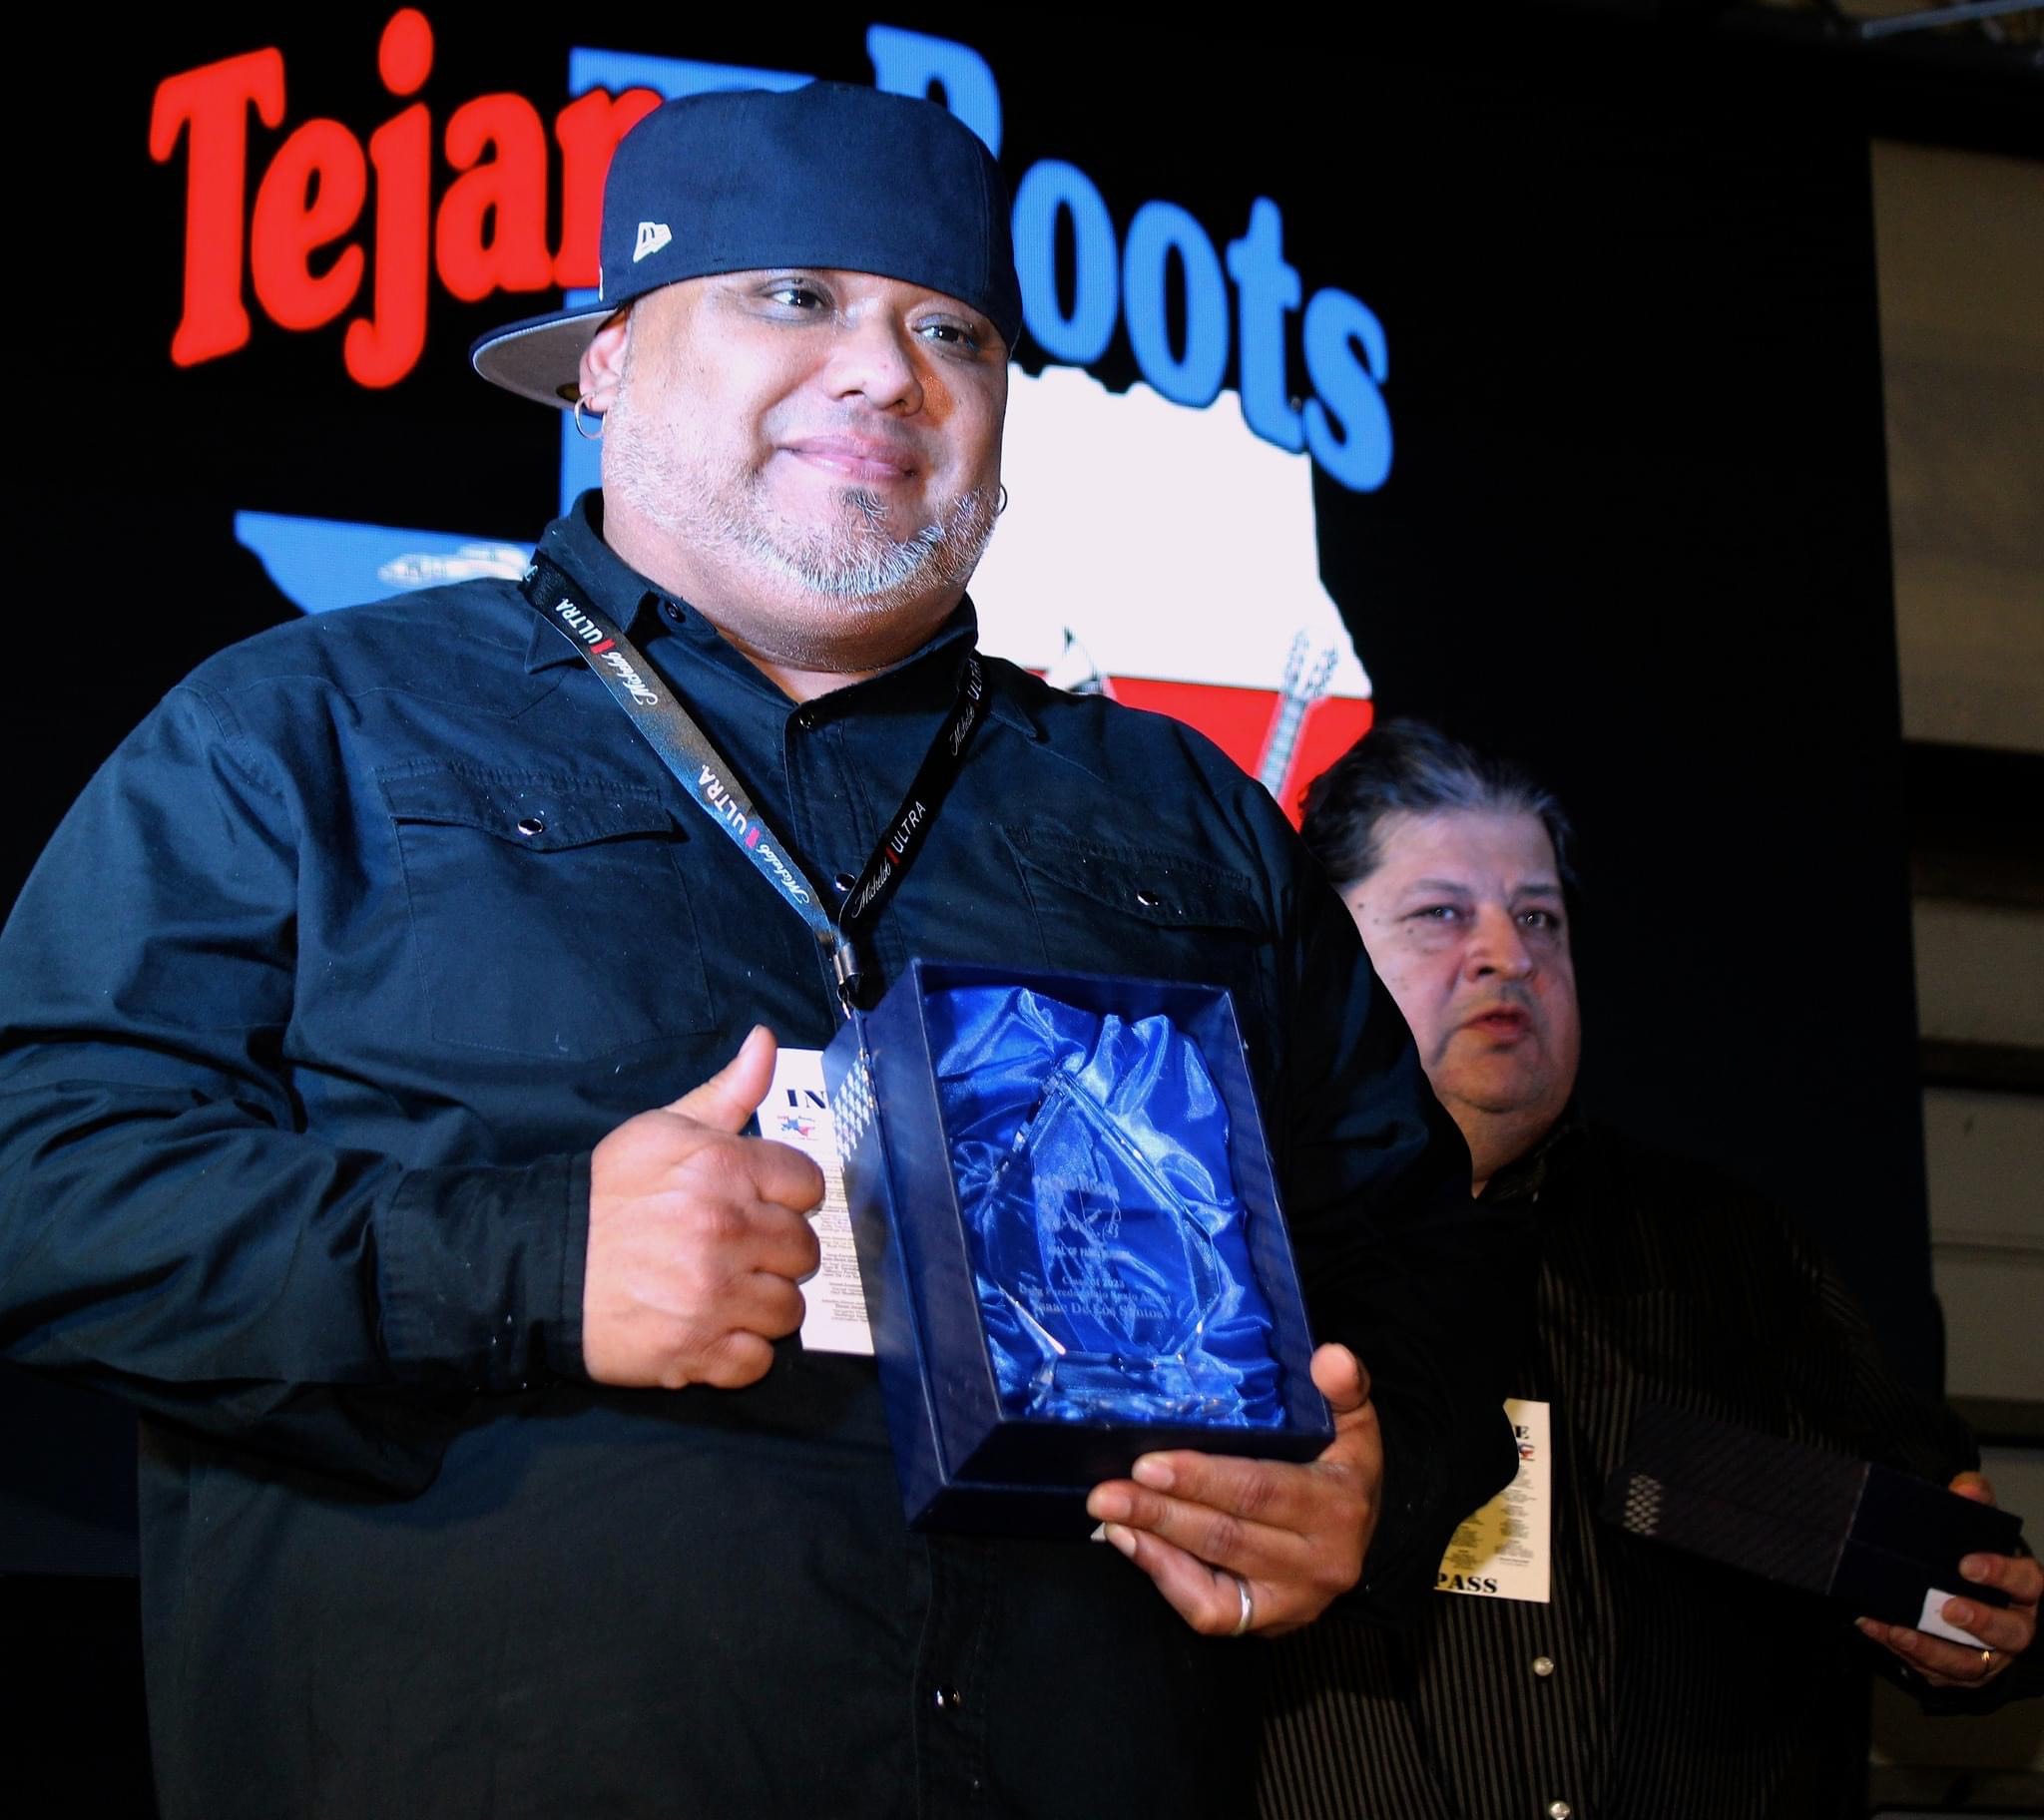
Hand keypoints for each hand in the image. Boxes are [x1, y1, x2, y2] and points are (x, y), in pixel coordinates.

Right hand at [582, 1026, 824, 1389]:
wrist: (537, 1265)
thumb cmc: (605, 1193)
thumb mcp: (662, 1129)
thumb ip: (726, 1092)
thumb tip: (766, 1042)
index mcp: (724, 1170)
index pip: (808, 1183)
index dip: (787, 1194)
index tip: (760, 1203)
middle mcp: (728, 1231)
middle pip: (805, 1249)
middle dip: (777, 1250)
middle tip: (738, 1250)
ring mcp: (714, 1296)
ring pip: (789, 1309)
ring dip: (763, 1304)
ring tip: (725, 1291)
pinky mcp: (696, 1352)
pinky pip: (757, 1362)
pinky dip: (740, 1353)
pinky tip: (713, 1330)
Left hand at [1084, 1342, 1379, 1636]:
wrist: (1361, 1532)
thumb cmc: (1342, 1465)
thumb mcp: (1353, 1420)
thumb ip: (1343, 1386)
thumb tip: (1330, 1356)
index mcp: (1338, 1503)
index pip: (1262, 1491)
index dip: (1202, 1480)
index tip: (1148, 1462)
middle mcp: (1322, 1559)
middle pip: (1229, 1536)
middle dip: (1160, 1513)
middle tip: (1106, 1492)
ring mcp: (1295, 1599)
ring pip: (1215, 1582)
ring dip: (1154, 1546)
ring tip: (1109, 1515)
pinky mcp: (1269, 1622)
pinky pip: (1212, 1613)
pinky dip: (1167, 1580)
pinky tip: (1133, 1544)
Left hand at [1856, 1472, 2039, 1687]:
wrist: (1959, 1588)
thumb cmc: (1971, 1555)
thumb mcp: (1975, 1524)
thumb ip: (1972, 1499)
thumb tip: (1967, 1489)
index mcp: (2022, 1588)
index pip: (2026, 1582)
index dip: (2002, 1574)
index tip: (1967, 1564)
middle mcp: (2013, 1625)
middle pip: (2011, 1633)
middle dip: (1980, 1622)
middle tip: (1948, 1609)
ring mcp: (1988, 1654)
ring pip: (1970, 1663)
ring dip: (1933, 1648)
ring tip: (1898, 1629)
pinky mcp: (1958, 1672)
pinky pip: (1934, 1670)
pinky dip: (1903, 1652)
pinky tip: (1875, 1628)